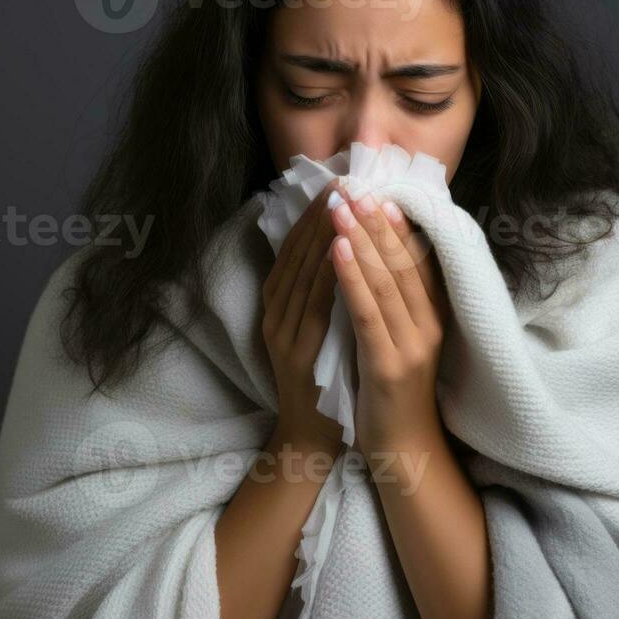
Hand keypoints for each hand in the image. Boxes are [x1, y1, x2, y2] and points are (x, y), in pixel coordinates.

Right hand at [261, 177, 347, 453]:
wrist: (312, 436)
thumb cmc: (323, 378)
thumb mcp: (315, 327)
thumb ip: (319, 290)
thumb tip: (339, 243)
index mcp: (277, 305)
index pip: (294, 250)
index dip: (313, 216)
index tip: (335, 185)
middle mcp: (275, 315)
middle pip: (297, 256)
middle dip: (320, 217)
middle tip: (341, 182)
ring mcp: (284, 334)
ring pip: (304, 275)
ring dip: (323, 236)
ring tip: (343, 203)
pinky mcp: (299, 354)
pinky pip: (315, 307)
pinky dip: (327, 276)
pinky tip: (341, 250)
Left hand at [326, 191, 450, 454]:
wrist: (404, 449)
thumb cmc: (396, 390)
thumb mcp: (405, 339)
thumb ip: (400, 302)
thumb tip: (385, 258)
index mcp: (434, 317)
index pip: (418, 261)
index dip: (397, 226)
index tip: (378, 192)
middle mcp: (429, 325)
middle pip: (402, 263)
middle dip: (375, 223)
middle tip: (354, 188)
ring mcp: (412, 345)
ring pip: (386, 281)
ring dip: (361, 240)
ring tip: (340, 208)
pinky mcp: (390, 364)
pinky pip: (368, 312)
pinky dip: (353, 278)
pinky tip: (337, 251)